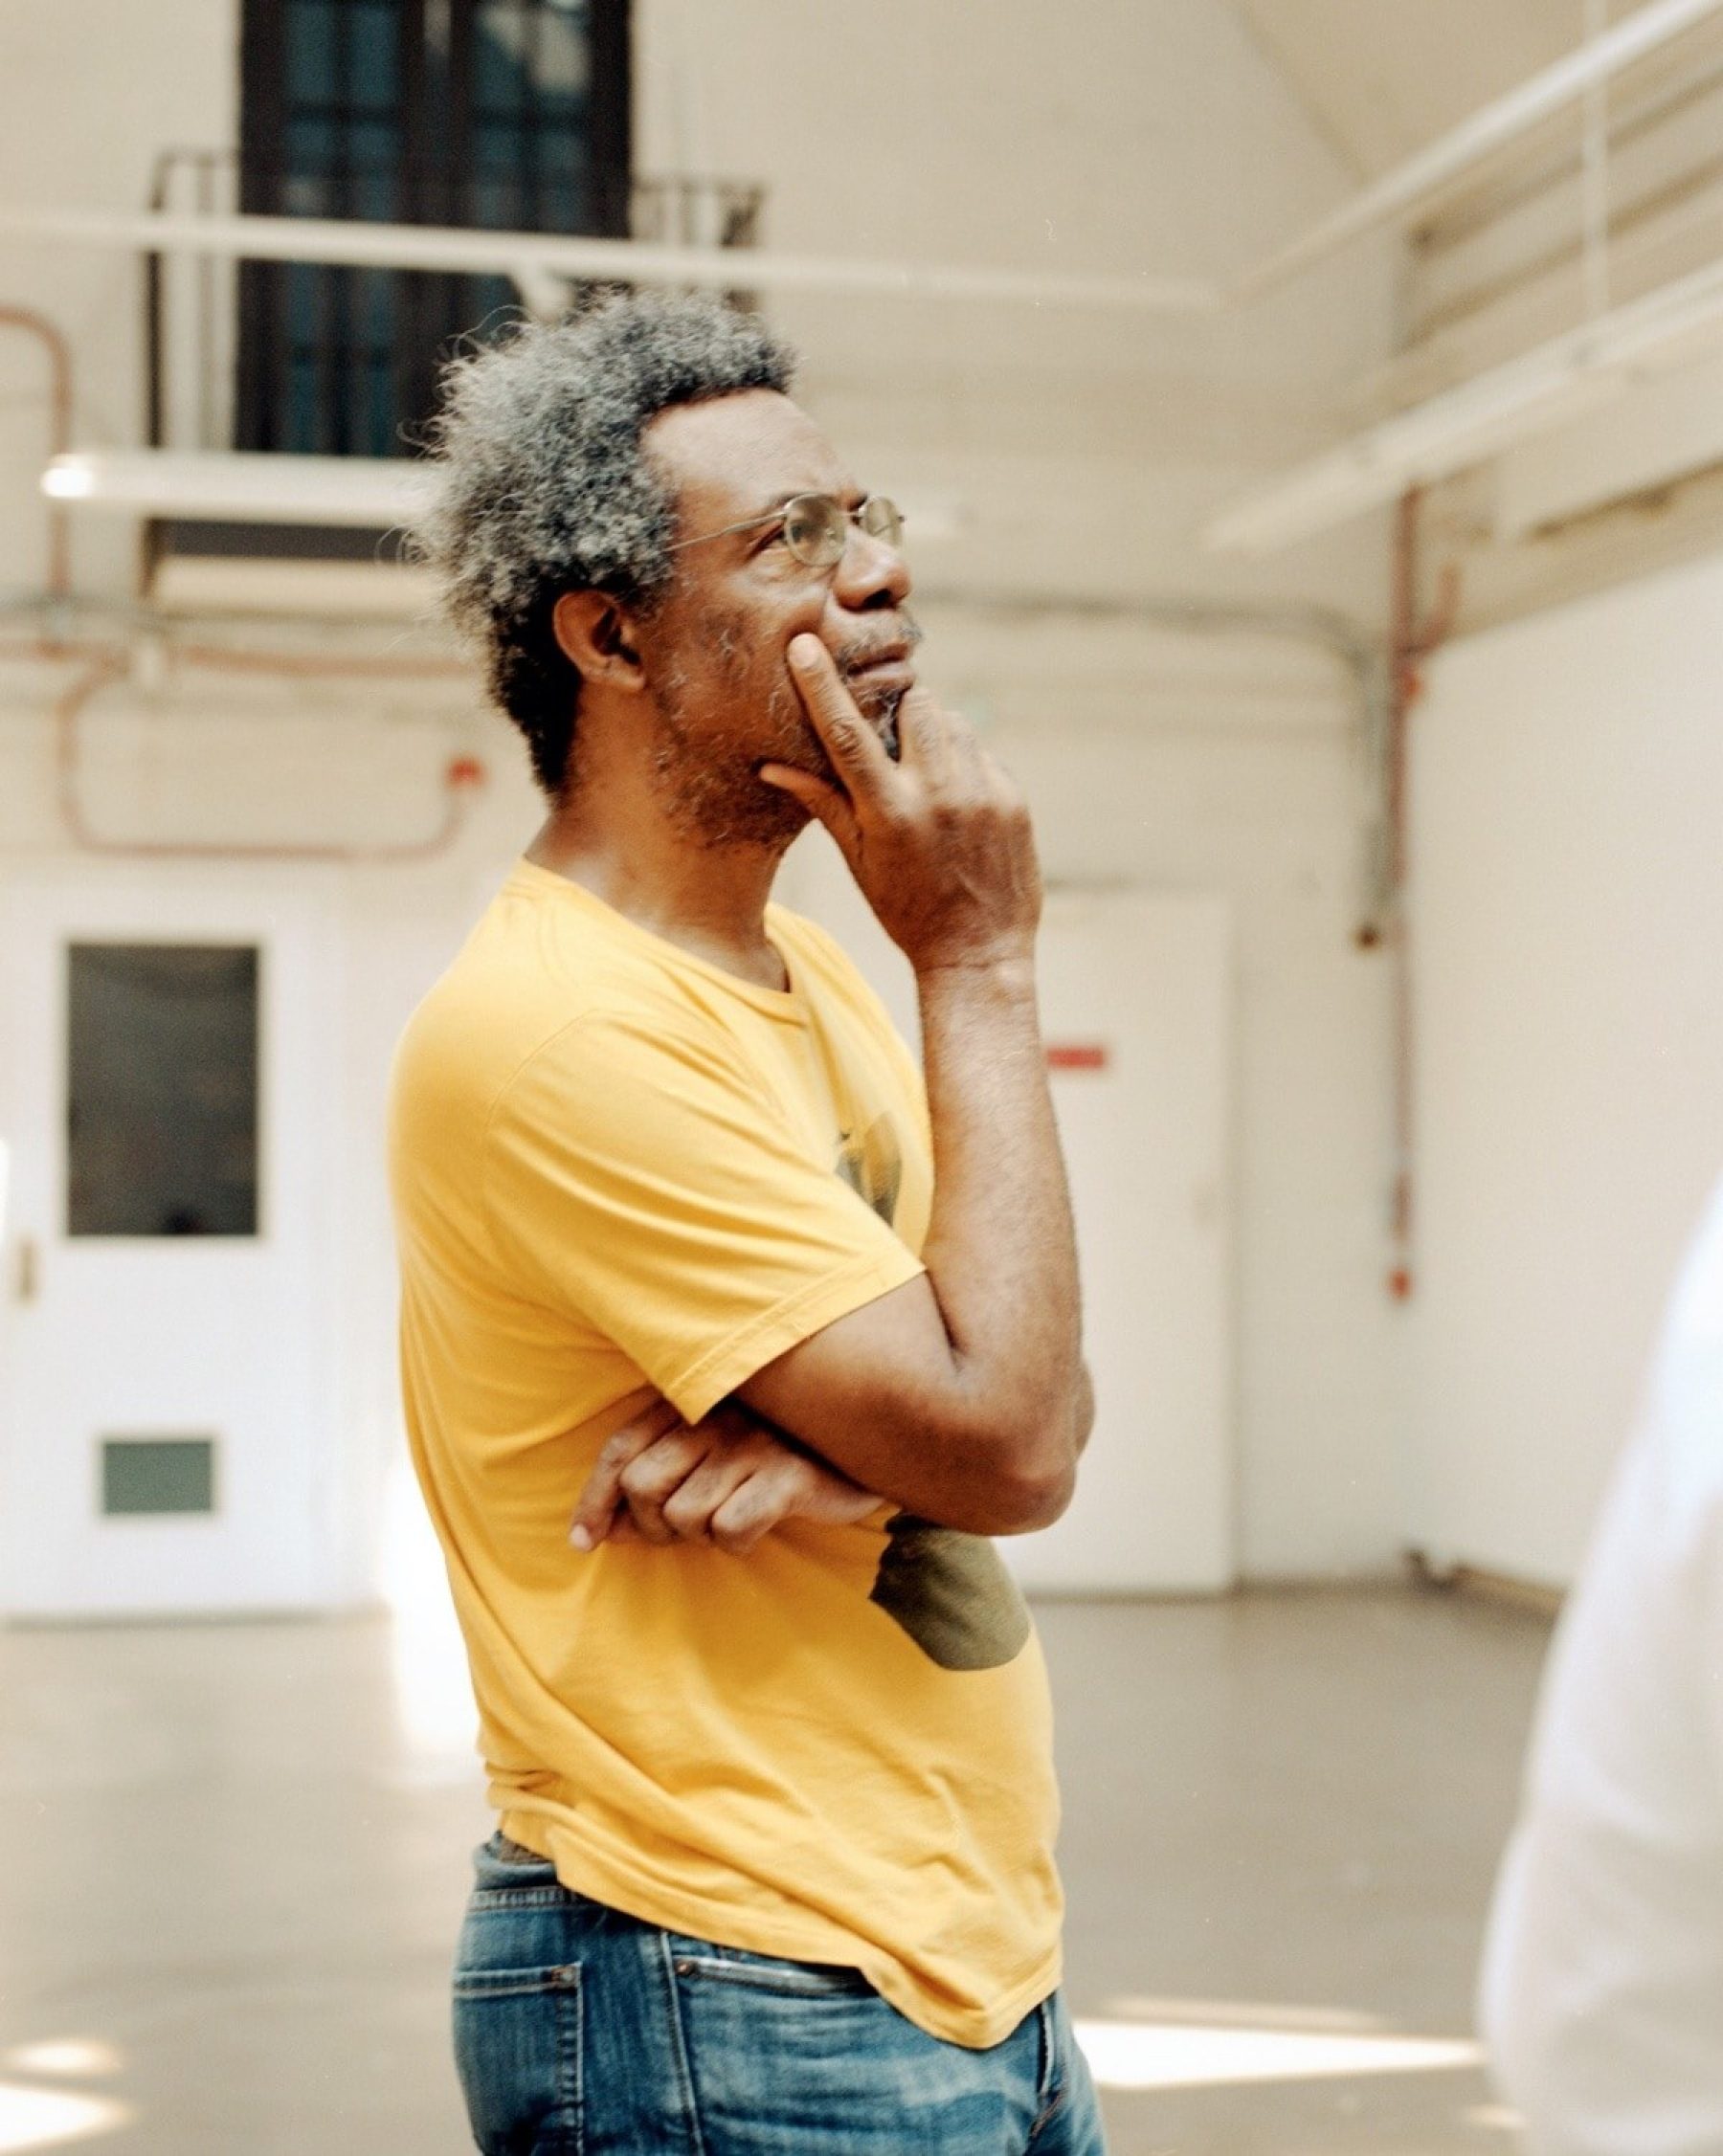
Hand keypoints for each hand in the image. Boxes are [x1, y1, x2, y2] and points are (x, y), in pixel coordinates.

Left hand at [570, 1396, 883, 1555]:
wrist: (875, 1433)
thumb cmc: (782, 1446)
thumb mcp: (715, 1449)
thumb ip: (658, 1478)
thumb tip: (599, 1532)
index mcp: (692, 1400)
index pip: (619, 1449)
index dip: (593, 1501)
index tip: (584, 1542)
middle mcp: (717, 1416)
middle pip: (642, 1488)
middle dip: (650, 1527)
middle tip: (679, 1534)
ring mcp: (753, 1444)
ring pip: (685, 1517)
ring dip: (699, 1536)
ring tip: (728, 1522)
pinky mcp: (788, 1475)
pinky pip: (732, 1529)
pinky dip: (738, 1542)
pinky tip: (758, 1528)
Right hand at [760, 635, 1042, 973]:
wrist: (980, 951)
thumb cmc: (906, 911)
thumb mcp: (858, 861)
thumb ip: (823, 804)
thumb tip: (770, 766)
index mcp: (889, 812)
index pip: (846, 732)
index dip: (822, 683)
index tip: (805, 643)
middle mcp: (937, 794)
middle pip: (914, 703)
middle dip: (898, 712)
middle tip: (891, 744)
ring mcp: (981, 792)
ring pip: (950, 721)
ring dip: (932, 735)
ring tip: (926, 780)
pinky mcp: (1012, 796)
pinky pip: (980, 750)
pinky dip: (963, 763)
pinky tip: (957, 804)